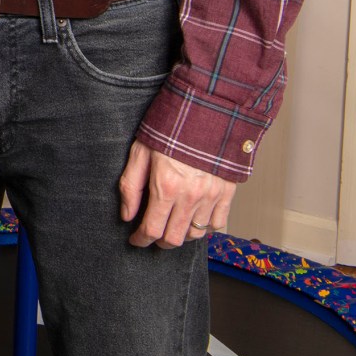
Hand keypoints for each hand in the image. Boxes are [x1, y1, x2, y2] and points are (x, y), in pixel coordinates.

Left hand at [119, 141, 235, 247]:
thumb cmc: (168, 131)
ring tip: (171, 225)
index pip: (152, 229)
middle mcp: (190, 196)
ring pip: (195, 234)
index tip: (136, 239)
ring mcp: (211, 196)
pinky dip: (205, 228)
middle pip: (174, 238)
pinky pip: (217, 224)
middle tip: (152, 234)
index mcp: (166, 186)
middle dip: (159, 241)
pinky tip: (193, 219)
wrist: (204, 114)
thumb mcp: (139, 153)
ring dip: (181, 234)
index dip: (140, 239)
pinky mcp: (227, 193)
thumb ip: (130, 186)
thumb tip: (127, 215)